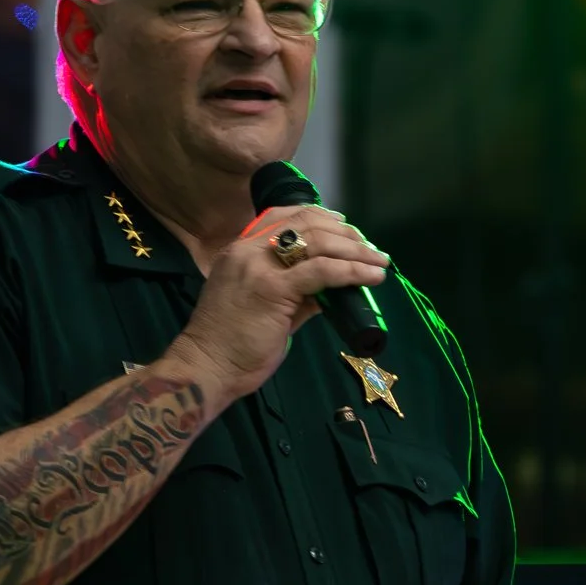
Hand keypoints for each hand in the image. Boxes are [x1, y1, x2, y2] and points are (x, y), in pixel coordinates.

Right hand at [165, 206, 388, 401]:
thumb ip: (295, 293)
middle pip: (305, 222)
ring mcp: (259, 267)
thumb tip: (329, 289)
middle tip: (369, 248)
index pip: (284, 216)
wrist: (206, 368)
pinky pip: (321, 271)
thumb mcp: (264, 307)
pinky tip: (371, 276)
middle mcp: (247, 250)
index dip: (320, 216)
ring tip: (378, 261)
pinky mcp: (273, 289)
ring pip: (317, 242)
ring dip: (355, 250)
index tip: (345, 227)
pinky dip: (352, 271)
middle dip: (344, 232)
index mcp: (241, 250)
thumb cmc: (231, 345)